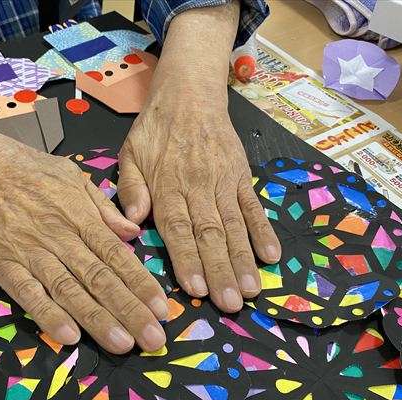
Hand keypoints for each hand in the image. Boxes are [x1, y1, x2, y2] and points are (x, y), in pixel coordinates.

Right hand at [0, 140, 168, 353]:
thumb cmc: (22, 168)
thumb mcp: (70, 175)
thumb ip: (102, 207)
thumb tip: (133, 232)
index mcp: (79, 216)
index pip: (117, 255)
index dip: (141, 284)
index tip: (162, 309)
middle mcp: (59, 236)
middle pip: (100, 278)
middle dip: (129, 310)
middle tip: (153, 339)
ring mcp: (29, 251)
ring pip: (69, 289)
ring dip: (97, 318)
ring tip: (122, 343)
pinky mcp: (0, 262)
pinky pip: (27, 292)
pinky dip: (47, 314)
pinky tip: (68, 335)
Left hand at [117, 5, 280, 312]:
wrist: (189, 93)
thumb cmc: (154, 130)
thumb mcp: (130, 154)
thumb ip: (131, 189)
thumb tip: (130, 223)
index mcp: (166, 186)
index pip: (177, 228)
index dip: (187, 259)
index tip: (196, 289)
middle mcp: (197, 187)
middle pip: (210, 233)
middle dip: (220, 270)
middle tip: (231, 304)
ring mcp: (223, 182)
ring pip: (234, 225)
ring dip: (243, 260)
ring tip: (252, 291)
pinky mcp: (241, 176)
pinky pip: (253, 206)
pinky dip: (263, 231)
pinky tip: (272, 257)